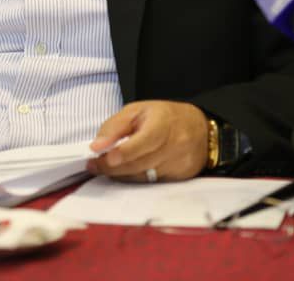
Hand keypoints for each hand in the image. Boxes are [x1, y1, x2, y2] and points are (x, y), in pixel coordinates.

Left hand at [87, 101, 208, 181]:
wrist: (200, 129)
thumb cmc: (164, 117)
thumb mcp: (137, 110)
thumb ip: (114, 127)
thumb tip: (96, 147)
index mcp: (163, 124)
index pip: (144, 141)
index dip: (124, 152)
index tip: (103, 158)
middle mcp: (174, 146)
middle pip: (139, 163)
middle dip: (112, 167)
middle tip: (93, 165)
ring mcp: (178, 164)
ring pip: (142, 176)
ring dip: (120, 174)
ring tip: (104, 167)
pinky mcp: (179, 178)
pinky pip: (150, 182)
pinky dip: (134, 178)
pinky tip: (124, 171)